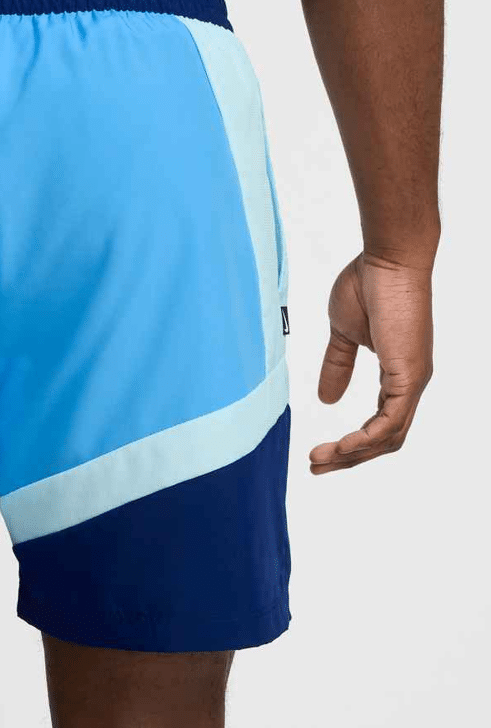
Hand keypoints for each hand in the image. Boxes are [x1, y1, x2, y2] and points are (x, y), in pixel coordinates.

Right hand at [310, 251, 433, 473]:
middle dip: (348, 458)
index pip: (380, 425)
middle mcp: (410, 384)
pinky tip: (344, 446)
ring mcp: (413, 381)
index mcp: (398, 376)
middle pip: (384, 440)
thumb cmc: (368, 285)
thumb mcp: (344, 335)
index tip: (320, 453)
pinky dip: (367, 439)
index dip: (351, 445)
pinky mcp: (409, 376)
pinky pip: (390, 422)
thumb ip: (337, 366)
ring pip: (388, 438)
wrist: (388, 260)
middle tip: (315, 466)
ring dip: (353, 454)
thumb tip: (327, 399)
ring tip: (321, 459)